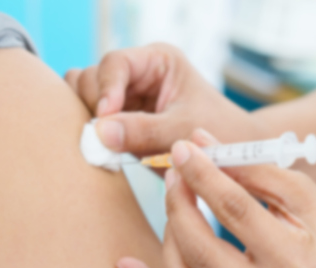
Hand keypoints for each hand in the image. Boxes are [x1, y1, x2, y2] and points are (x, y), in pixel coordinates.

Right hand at [65, 44, 262, 156]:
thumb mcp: (183, 131)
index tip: (106, 117)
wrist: (232, 158)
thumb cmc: (218, 134)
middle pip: (90, 78)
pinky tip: (105, 153)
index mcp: (157, 62)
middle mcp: (137, 76)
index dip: (106, 89)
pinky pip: (92, 124)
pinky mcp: (121, 124)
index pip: (115, 63)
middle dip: (94, 107)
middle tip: (104, 137)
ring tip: (105, 146)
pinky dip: (93, 137)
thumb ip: (144, 130)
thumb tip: (99, 132)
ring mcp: (126, 100)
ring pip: (84, 99)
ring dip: (89, 121)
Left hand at [116, 129, 315, 267]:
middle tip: (176, 170)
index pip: (236, 212)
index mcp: (295, 261)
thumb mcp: (307, 195)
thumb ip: (254, 169)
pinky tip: (125, 265)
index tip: (184, 147)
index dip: (204, 175)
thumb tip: (200, 143)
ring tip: (176, 203)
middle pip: (201, 250)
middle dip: (179, 203)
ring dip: (169, 236)